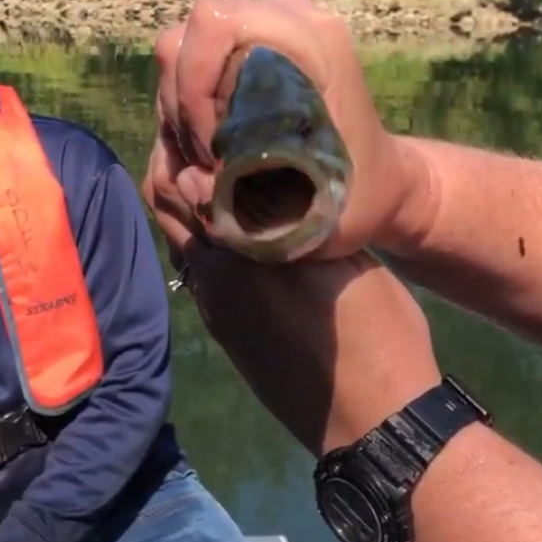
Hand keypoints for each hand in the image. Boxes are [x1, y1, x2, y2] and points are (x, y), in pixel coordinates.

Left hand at [143, 86, 441, 455]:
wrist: (374, 421)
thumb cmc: (375, 329)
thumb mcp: (338, 256)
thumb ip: (281, 216)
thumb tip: (228, 181)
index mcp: (236, 252)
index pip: (175, 187)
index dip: (176, 147)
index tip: (192, 120)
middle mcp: (210, 280)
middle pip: (166, 212)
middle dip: (173, 173)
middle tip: (200, 143)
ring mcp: (213, 312)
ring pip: (181, 245)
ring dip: (188, 211)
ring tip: (221, 182)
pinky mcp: (226, 336)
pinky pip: (199, 275)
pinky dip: (204, 244)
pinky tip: (238, 232)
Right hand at [145, 0, 420, 258]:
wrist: (383, 185)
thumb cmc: (356, 200)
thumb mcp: (310, 213)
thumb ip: (245, 203)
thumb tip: (187, 182)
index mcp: (312, 40)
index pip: (213, 25)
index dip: (194, 87)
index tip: (212, 150)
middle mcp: (288, 17)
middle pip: (185, 41)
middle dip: (182, 107)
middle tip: (207, 161)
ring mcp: (267, 27)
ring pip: (181, 53)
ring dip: (181, 110)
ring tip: (209, 158)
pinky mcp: (253, 45)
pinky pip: (193, 63)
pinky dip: (189, 106)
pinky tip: (213, 143)